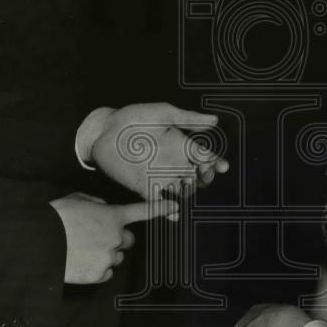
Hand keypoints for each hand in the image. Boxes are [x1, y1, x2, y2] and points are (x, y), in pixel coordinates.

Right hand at [49, 192, 176, 283]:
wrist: (39, 242)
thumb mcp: (77, 200)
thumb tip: (102, 209)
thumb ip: (96, 203)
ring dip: (105, 254)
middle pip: (128, 240)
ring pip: (116, 257)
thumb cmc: (57, 217)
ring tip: (83, 251)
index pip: (142, 211)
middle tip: (97, 238)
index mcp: (112, 216)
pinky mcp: (99, 274)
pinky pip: (105, 272)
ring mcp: (109, 256)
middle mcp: (116, 236)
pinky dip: (96, 269)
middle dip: (117, 239)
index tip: (175, 206)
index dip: (160, 207)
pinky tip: (81, 262)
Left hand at [77, 103, 228, 199]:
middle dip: (205, 178)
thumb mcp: (163, 113)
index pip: (204, 156)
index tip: (222, 166)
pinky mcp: (145, 187)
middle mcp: (173, 161)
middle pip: (197, 175)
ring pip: (183, 189)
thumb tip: (214, 120)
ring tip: (190, 188)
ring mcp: (160, 175)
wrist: (105, 130)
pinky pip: (160, 202)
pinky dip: (169, 210)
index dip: (215, 162)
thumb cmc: (133, 118)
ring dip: (190, 192)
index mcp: (180, 144)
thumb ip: (188, 118)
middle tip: (204, 175)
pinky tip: (175, 213)